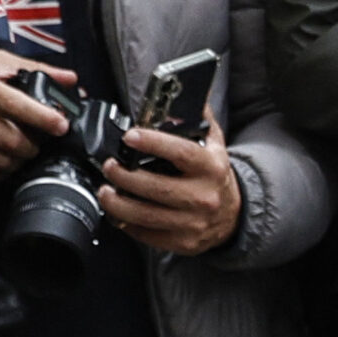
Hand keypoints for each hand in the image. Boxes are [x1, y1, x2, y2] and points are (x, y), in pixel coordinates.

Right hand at [0, 49, 71, 178]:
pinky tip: (7, 157)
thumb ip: (39, 70)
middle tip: (40, 140)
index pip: (18, 106)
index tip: (61, 125)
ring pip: (2, 161)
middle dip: (34, 145)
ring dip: (20, 159)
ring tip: (23, 147)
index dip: (43, 118)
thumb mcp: (2, 62)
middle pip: (12, 141)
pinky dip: (4, 169)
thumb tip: (70, 80)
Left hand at [100, 117, 244, 255]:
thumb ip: (199, 120)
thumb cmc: (215, 176)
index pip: (181, 153)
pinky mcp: (182, 242)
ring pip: (147, 215)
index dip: (153, 143)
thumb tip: (184, 94)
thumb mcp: (214, 145)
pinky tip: (117, 213)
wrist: (232, 216)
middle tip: (109, 166)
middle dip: (125, 176)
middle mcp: (203, 197)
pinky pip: (148, 235)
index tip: (130, 137)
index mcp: (211, 168)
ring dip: (119, 203)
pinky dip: (127, 224)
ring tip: (105, 191)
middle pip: (157, 188)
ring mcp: (193, 223)